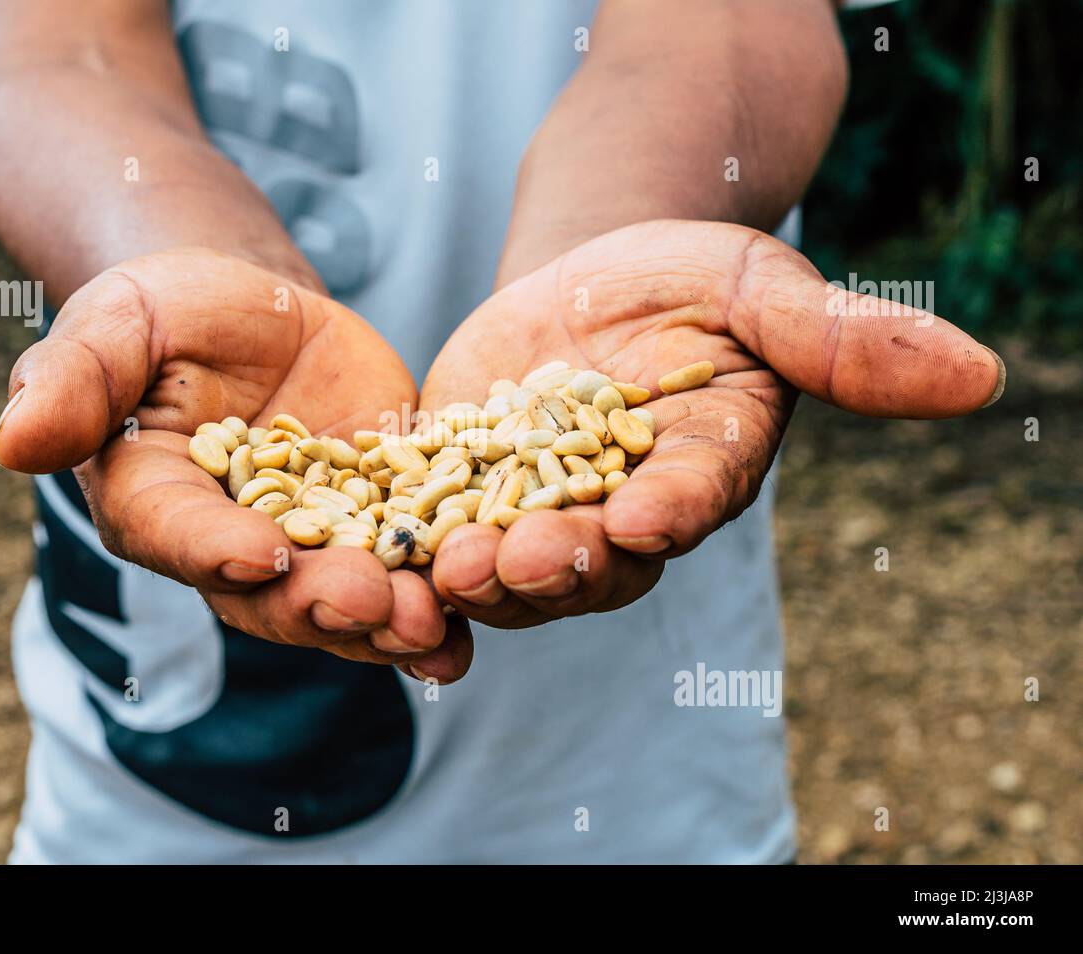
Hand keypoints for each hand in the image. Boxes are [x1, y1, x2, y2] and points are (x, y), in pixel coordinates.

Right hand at [0, 247, 472, 680]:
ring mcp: (310, 546)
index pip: (178, 534)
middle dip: (321, 604)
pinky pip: (405, 571)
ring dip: (388, 623)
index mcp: (155, 501)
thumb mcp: (121, 320)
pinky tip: (470, 632)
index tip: (258, 553)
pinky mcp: (377, 528)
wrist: (258, 314)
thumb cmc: (172, 312)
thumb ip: (74, 379)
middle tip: (372, 604)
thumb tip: (14, 444)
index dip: (215, 549)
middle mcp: (230, 546)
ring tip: (434, 630)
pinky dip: (437, 604)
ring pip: (345, 600)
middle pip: (271, 593)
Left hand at [420, 220, 1003, 626]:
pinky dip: (413, 555)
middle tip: (522, 563)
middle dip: (562, 563)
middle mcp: (624, 512)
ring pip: (512, 563)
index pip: (694, 495)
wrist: (590, 274)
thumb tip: (983, 372)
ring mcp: (539, 511)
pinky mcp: (463, 496)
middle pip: (597, 555)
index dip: (673, 506)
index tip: (649, 512)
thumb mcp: (761, 287)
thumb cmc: (689, 276)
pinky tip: (381, 570)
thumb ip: (845, 338)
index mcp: (702, 467)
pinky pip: (439, 533)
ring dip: (480, 578)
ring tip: (444, 573)